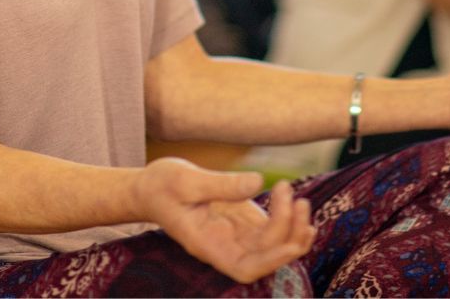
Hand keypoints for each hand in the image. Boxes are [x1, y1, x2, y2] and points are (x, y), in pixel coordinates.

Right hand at [135, 158, 315, 284]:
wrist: (150, 189)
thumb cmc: (161, 187)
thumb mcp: (185, 181)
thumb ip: (221, 184)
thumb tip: (257, 182)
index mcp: (207, 245)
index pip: (245, 267)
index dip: (271, 261)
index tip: (289, 242)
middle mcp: (225, 246)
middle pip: (266, 257)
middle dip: (289, 236)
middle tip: (299, 202)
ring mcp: (236, 234)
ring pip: (274, 244)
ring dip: (293, 227)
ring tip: (300, 199)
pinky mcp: (242, 220)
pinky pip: (272, 227)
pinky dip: (288, 217)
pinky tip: (293, 198)